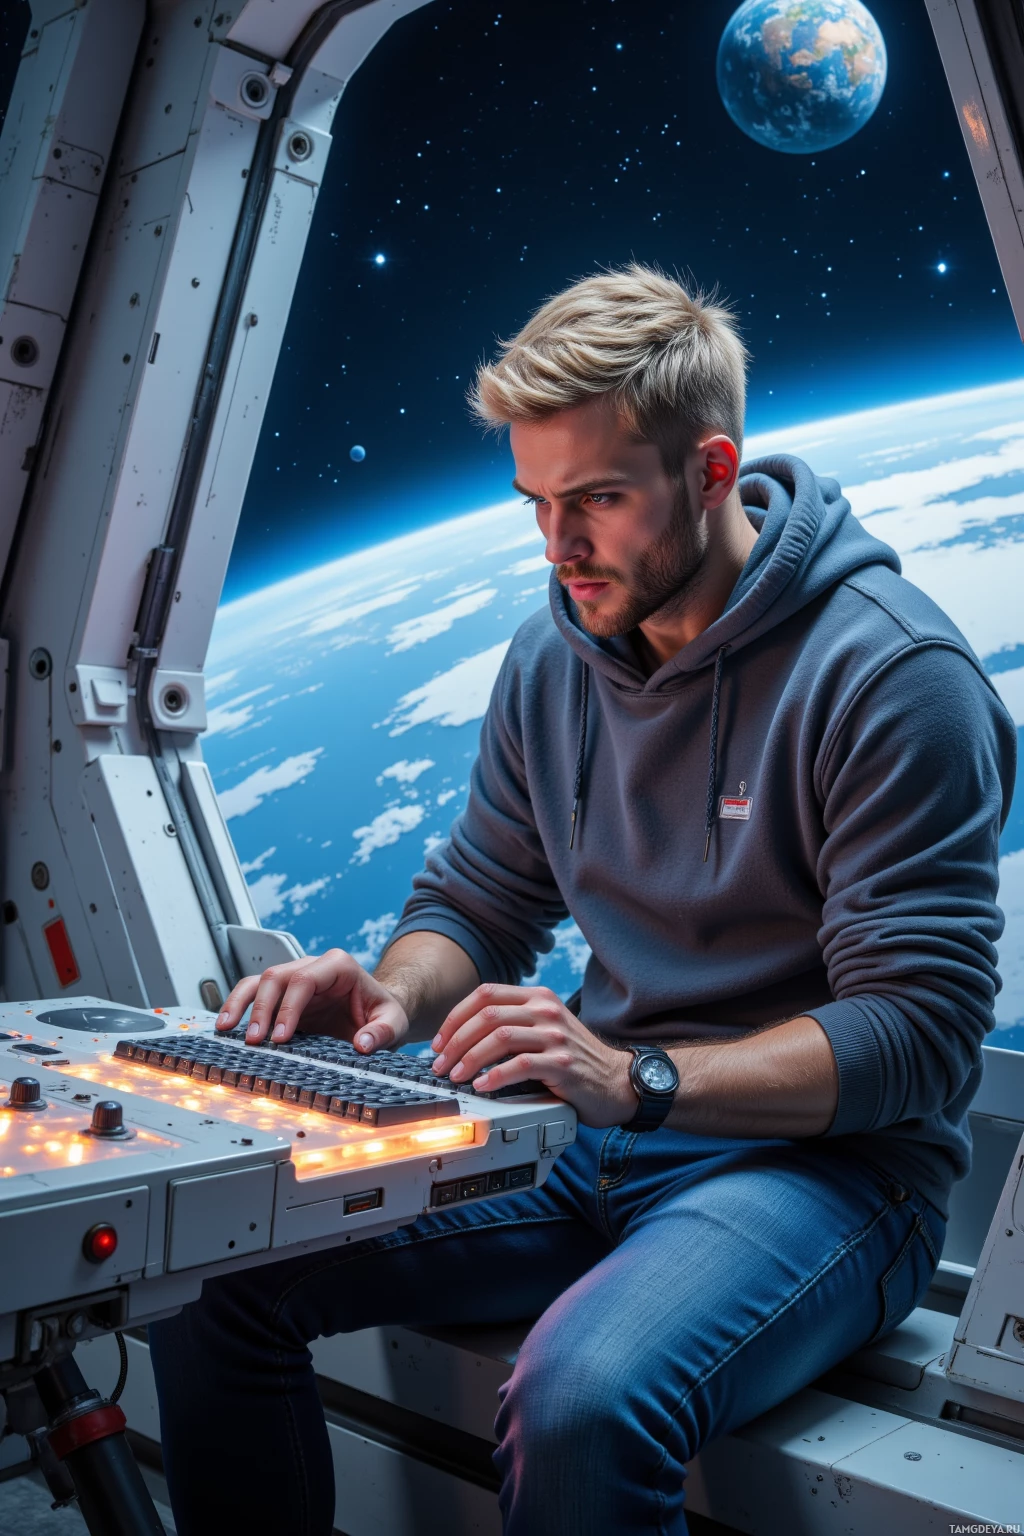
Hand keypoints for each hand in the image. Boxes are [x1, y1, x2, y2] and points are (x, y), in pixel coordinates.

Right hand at [216, 948, 409, 1051]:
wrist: (376, 1012)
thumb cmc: (382, 1012)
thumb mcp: (394, 1021)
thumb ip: (383, 1031)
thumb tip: (364, 1044)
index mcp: (338, 966)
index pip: (305, 979)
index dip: (289, 1007)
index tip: (282, 1036)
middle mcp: (312, 967)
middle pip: (276, 977)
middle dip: (262, 1009)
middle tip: (255, 1041)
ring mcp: (294, 979)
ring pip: (259, 981)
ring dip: (241, 1004)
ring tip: (226, 1029)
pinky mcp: (283, 996)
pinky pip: (255, 995)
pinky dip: (239, 1008)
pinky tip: (228, 1026)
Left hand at [430, 984, 636, 1127]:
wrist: (617, 1081)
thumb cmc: (574, 1058)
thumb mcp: (545, 1028)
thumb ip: (513, 1023)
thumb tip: (461, 1038)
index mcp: (538, 997)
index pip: (485, 995)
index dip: (455, 1017)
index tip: (438, 1042)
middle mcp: (546, 1010)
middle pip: (487, 1015)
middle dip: (455, 1041)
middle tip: (440, 1064)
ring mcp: (556, 1036)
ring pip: (499, 1037)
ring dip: (469, 1058)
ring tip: (456, 1076)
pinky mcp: (563, 1064)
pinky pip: (520, 1065)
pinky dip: (495, 1076)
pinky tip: (482, 1086)